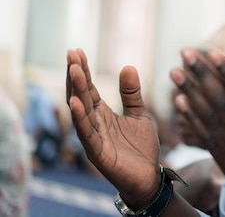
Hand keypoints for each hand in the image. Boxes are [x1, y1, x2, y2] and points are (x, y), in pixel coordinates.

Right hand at [66, 49, 160, 208]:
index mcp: (102, 114)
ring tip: (73, 70)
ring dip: (76, 91)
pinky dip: (80, 118)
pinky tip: (76, 103)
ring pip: (81, 112)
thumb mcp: (140, 114)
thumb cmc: (141, 147)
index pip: (89, 88)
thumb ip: (132, 93)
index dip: (83, 71)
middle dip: (76, 75)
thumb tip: (128, 66)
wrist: (149, 177)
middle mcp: (94, 124)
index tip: (77, 50)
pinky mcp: (97, 153)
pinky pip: (86, 134)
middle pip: (81, 96)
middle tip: (72, 54)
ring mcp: (93, 138)